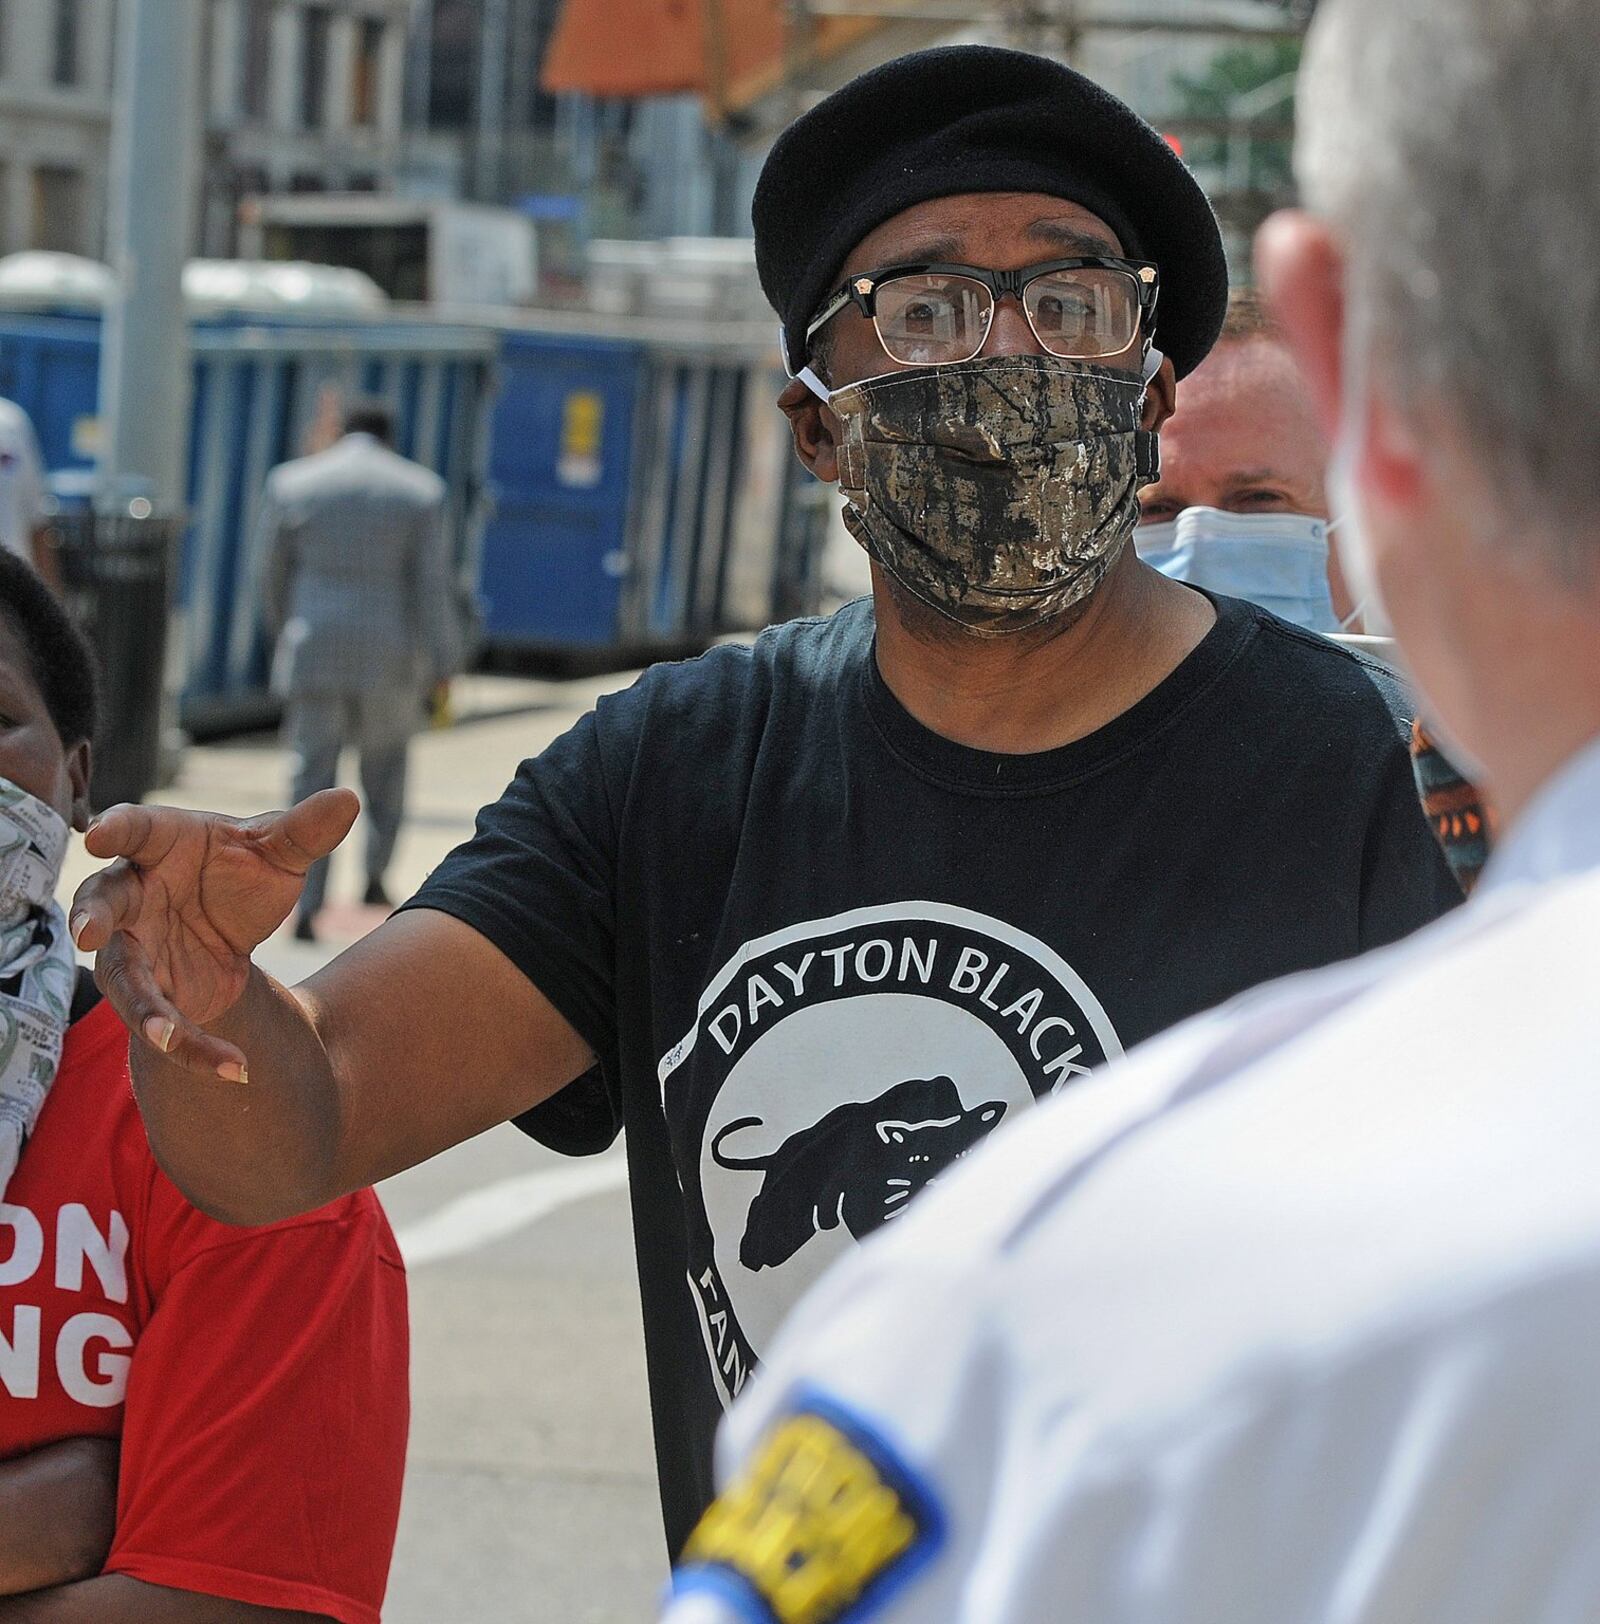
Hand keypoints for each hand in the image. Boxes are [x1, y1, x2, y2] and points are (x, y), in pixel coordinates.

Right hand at [69, 791, 358, 1079]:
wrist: (239, 927)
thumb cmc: (244, 873)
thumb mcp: (281, 853)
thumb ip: (307, 831)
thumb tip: (350, 798)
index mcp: (163, 844)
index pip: (134, 828)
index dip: (116, 828)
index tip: (100, 833)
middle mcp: (136, 893)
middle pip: (102, 901)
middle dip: (92, 916)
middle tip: (87, 932)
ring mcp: (135, 945)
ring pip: (124, 977)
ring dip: (141, 1009)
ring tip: (163, 1037)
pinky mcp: (151, 990)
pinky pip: (163, 1023)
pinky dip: (195, 1050)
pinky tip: (235, 1070)